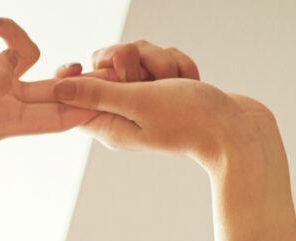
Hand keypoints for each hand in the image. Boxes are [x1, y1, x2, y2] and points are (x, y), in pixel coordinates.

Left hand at [21, 38, 265, 168]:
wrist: (237, 129)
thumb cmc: (190, 119)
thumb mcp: (138, 102)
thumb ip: (98, 93)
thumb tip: (58, 90)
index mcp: (109, 123)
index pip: (73, 97)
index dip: (73, 76)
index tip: (77, 64)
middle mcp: (124, 111)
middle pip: (107, 65)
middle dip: (130, 58)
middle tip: (144, 73)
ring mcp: (147, 98)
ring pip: (139, 55)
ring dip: (161, 60)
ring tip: (176, 81)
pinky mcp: (167, 87)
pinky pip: (162, 59)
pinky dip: (178, 65)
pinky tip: (190, 81)